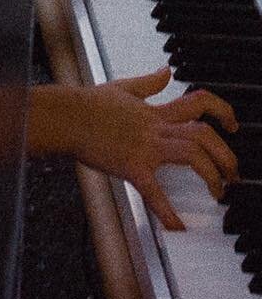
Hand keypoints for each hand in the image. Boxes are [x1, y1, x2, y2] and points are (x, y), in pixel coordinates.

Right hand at [70, 68, 237, 230]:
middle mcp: (155, 128)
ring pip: (192, 154)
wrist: (65, 116)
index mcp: (155, 112)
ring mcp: (145, 147)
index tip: (232, 124)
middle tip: (233, 172)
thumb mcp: (122, 88)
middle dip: (226, 154)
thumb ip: (148, 83)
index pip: (198, 103)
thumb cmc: (88, 103)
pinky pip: (154, 191)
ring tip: (219, 192)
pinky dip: (168, 212)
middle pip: (204, 135)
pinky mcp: (131, 166)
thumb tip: (166, 71)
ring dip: (213, 174)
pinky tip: (177, 227)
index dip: (222, 111)